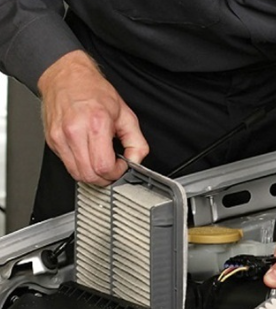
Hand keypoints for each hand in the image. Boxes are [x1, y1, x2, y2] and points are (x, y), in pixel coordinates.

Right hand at [38, 50, 148, 185]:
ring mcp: (59, 137)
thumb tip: (136, 161)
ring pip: (76, 174)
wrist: (65, 76)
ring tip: (101, 162)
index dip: (116, 172)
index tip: (121, 165)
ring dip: (92, 175)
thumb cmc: (94, 91)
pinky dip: (80, 166)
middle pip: (89, 175)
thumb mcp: (126, 114)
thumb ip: (137, 142)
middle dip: (105, 178)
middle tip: (113, 168)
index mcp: (96, 124)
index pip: (103, 167)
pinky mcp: (51, 141)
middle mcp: (74, 132)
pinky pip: (67, 165)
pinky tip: (88, 155)